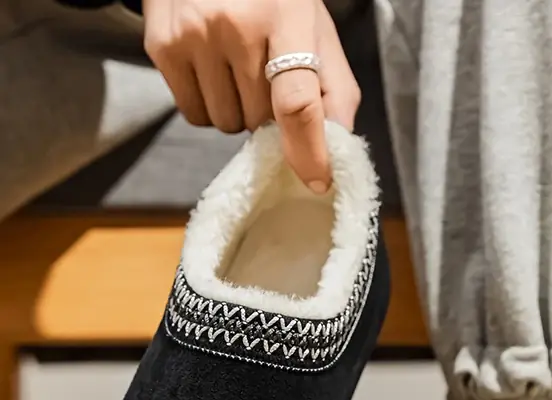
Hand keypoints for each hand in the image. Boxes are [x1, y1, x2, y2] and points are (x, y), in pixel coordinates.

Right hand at [142, 0, 360, 191]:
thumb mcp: (315, 28)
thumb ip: (336, 88)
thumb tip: (338, 148)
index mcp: (286, 14)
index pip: (297, 102)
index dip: (308, 151)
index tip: (318, 181)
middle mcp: (236, 23)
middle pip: (259, 121)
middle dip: (268, 114)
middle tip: (265, 77)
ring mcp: (194, 33)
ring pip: (226, 124)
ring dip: (237, 111)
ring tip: (236, 68)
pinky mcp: (162, 44)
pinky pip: (194, 114)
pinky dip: (208, 103)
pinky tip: (211, 67)